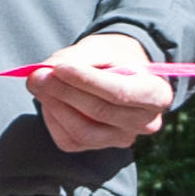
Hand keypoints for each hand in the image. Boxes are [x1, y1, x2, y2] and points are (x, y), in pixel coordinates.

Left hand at [31, 27, 178, 156]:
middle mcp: (145, 123)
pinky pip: (68, 140)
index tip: (60, 68)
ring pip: (82, 131)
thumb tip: (47, 70)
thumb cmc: (113, 58)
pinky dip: (52, 119)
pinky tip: (48, 99)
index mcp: (157, 94)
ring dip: (54, 106)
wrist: (119, 72)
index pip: (120, 93)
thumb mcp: (102, 48)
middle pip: (100, 112)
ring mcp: (122, 139)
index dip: (87, 81)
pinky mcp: (97, 147)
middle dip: (64, 92)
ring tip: (37, 82)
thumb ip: (77, 58)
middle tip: (37, 74)